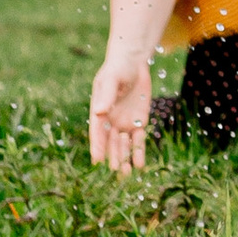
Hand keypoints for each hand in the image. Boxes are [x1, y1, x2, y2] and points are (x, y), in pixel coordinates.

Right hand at [90, 52, 151, 173]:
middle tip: (115, 171)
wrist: (135, 63)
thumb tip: (99, 112)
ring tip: (127, 173)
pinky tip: (140, 164)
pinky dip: (139, 151)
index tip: (98, 161)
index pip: (97, 133)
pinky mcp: (139, 122)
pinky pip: (139, 139)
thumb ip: (107, 96)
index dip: (98, 147)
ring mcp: (125, 123)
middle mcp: (111, 122)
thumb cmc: (118, 69)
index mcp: (99, 113)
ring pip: (124, 144)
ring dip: (125, 158)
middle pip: (111, 143)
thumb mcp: (112, 79)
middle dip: (113, 156)